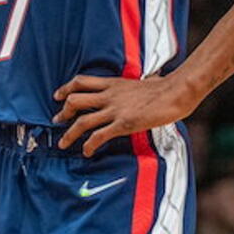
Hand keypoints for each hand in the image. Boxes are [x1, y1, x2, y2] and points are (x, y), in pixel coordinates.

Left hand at [53, 74, 196, 155]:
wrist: (175, 92)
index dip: (65, 88)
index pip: (81, 81)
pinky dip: (89, 145)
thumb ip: (132, 87)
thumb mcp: (140, 82)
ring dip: (69, 133)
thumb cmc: (164, 88)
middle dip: (63, 112)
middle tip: (58, 121)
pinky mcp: (123, 124)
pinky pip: (99, 136)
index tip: (58, 96)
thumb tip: (140, 85)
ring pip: (82, 120)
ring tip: (62, 143)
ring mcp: (115, 110)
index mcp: (112, 83)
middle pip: (74, 100)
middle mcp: (109, 95)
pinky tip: (86, 152)